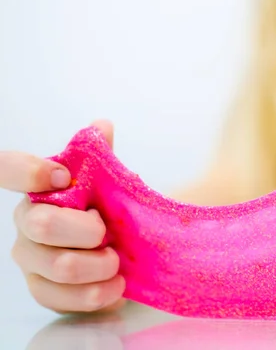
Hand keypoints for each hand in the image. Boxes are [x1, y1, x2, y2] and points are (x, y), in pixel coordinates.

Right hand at [4, 121, 126, 313]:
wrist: (114, 255)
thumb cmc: (103, 213)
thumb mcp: (105, 185)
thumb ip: (100, 158)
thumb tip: (101, 125)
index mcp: (38, 191)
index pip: (7, 169)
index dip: (28, 171)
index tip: (62, 176)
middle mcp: (25, 223)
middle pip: (43, 224)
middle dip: (87, 231)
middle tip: (108, 234)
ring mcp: (31, 259)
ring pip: (60, 265)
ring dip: (99, 265)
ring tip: (117, 263)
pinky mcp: (42, 290)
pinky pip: (63, 297)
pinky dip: (97, 293)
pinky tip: (114, 287)